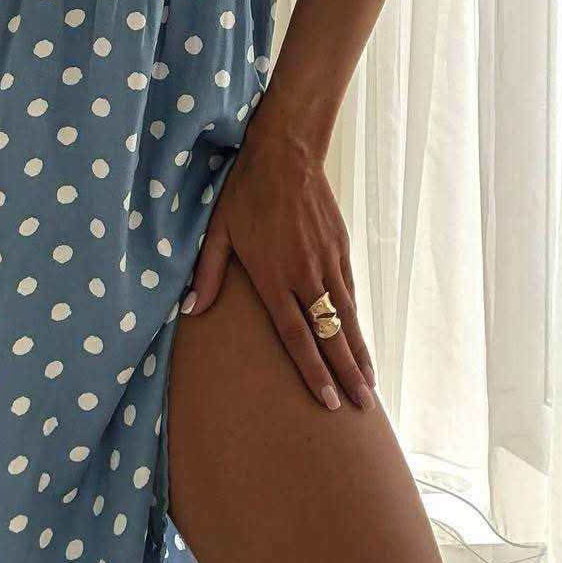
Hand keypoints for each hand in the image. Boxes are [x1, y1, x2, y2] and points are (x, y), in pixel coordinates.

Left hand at [183, 106, 376, 412]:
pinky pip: (350, 291)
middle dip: (347, 374)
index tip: (329, 402)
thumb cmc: (244, 192)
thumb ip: (208, 272)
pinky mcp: (341, 247)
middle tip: (365, 408)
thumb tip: (191, 309)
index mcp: (273, 276)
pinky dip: (357, 319)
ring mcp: (328, 261)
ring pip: (348, 316)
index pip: (297, 336)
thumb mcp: (218, 231)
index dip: (313, 372)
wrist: (285, 154)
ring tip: (370, 384)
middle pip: (330, 334)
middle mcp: (305, 274)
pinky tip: (360, 338)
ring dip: (359, 352)